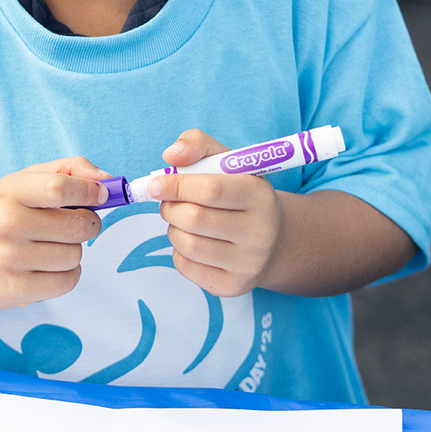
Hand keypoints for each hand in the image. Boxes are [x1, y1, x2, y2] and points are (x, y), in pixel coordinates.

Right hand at [0, 157, 107, 309]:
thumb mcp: (23, 181)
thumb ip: (67, 171)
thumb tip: (108, 182)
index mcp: (9, 191)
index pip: (61, 187)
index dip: (91, 191)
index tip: (101, 195)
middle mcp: (7, 224)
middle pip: (78, 225)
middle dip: (87, 223)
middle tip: (74, 222)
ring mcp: (10, 260)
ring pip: (75, 255)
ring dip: (72, 250)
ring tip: (50, 246)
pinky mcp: (17, 290)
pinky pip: (68, 281)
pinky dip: (67, 273)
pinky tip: (48, 265)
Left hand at [146, 130, 282, 297]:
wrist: (272, 239)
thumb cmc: (239, 192)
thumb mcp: (227, 161)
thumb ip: (197, 144)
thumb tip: (171, 156)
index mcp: (259, 195)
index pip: (210, 190)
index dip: (176, 185)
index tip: (157, 184)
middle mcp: (260, 233)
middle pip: (194, 219)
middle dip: (170, 207)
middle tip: (169, 202)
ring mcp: (248, 264)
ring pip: (186, 244)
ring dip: (173, 228)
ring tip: (185, 221)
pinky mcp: (234, 287)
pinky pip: (186, 267)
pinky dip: (179, 251)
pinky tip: (195, 241)